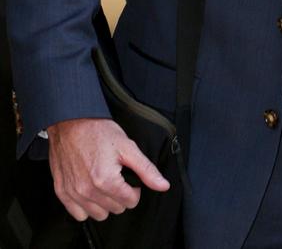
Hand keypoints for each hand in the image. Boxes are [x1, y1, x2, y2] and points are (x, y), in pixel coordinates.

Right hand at [48, 117, 169, 221]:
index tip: (128, 174)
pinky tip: (90, 189)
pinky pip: (79, 214)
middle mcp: (88, 191)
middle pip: (116, 209)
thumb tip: (163, 186)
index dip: (134, 188)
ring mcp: (73, 193)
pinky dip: (86, 205)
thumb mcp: (128, 146)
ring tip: (103, 181)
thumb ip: (147, 169)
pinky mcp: (62, 192)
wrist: (70, 122)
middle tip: (116, 175)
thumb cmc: (98, 131)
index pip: (131, 202)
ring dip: (104, 202)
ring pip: (99, 215)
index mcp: (106, 181)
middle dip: (120, 194)